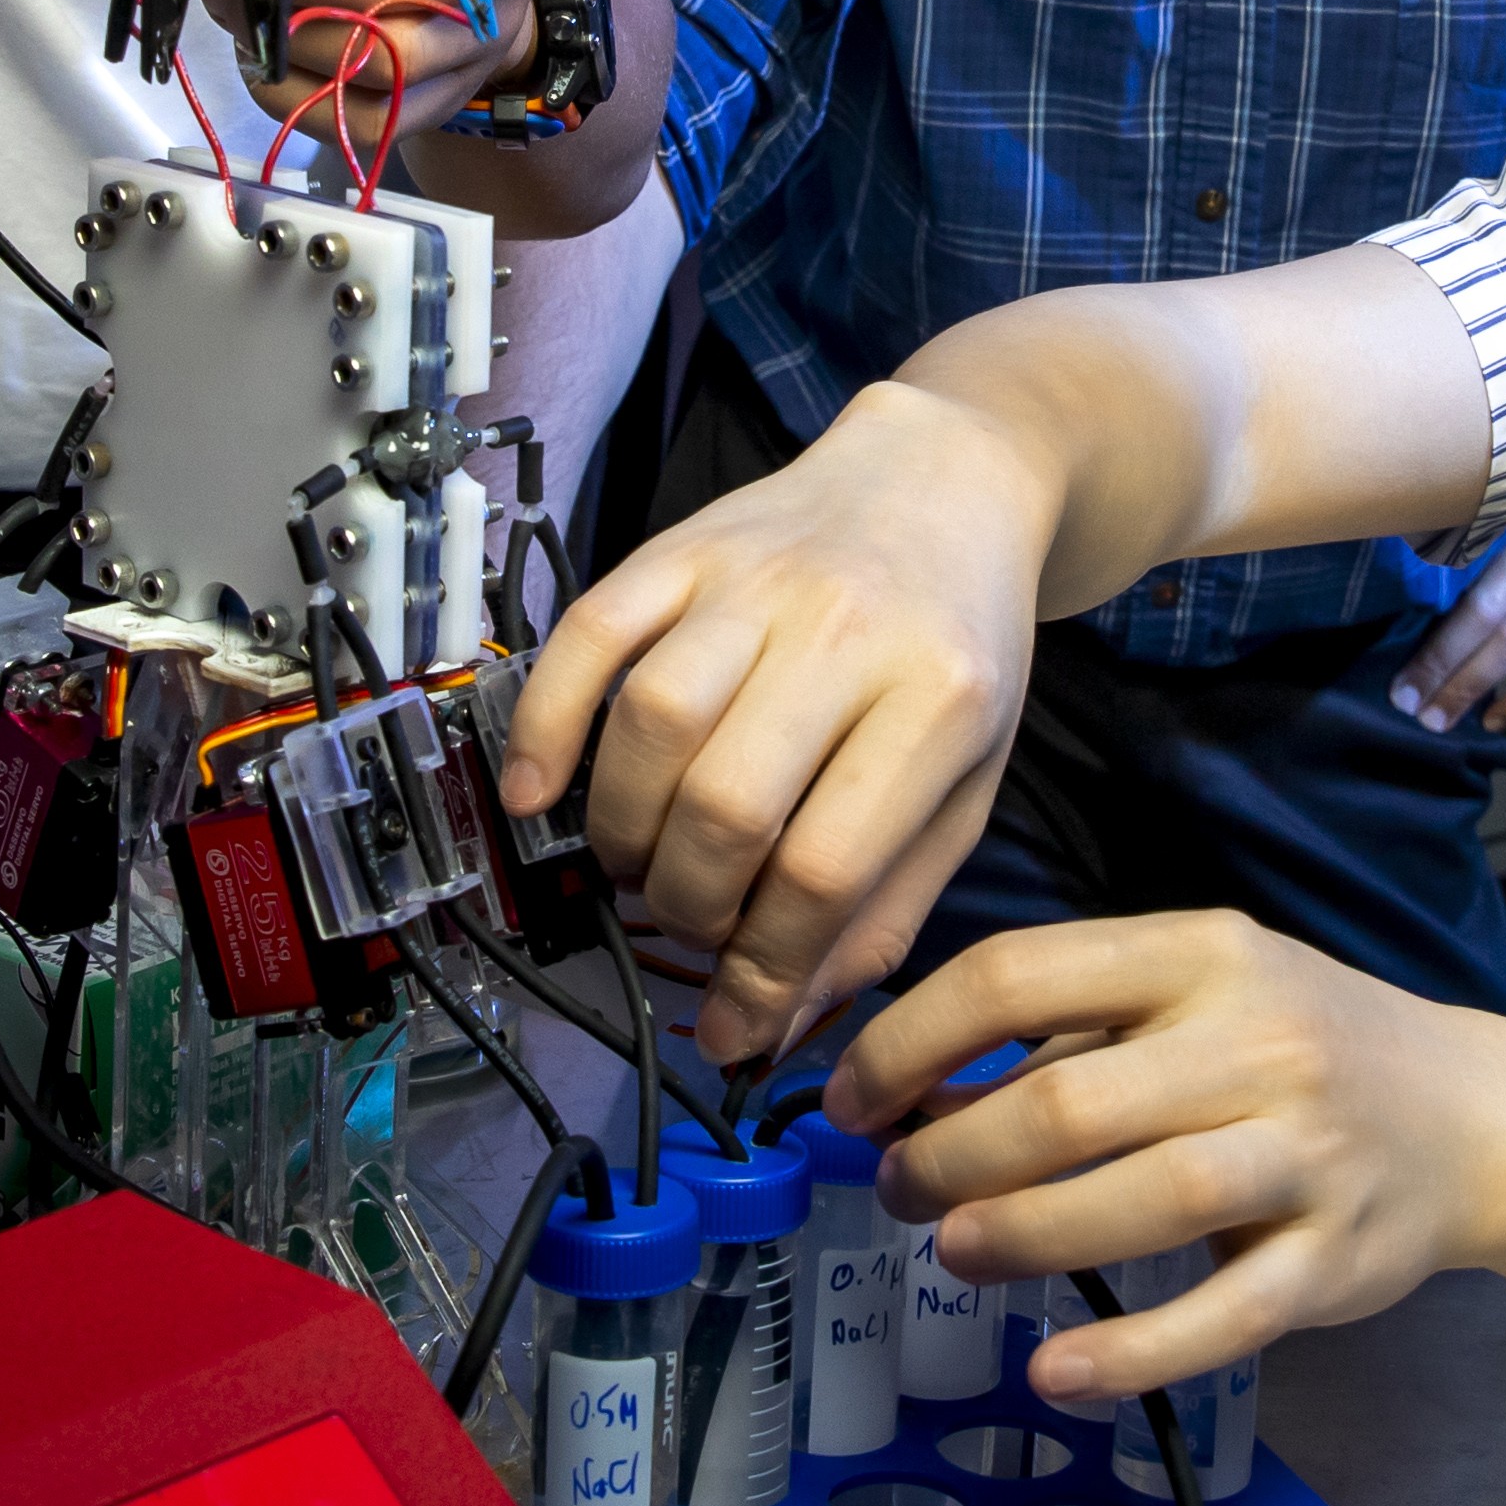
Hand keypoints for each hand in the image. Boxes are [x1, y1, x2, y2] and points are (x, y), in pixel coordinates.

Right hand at [498, 380, 1058, 1065]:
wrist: (946, 480)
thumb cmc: (959, 649)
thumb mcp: (968, 783)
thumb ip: (883, 908)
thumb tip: (777, 1019)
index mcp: (940, 702)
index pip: (825, 868)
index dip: (763, 971)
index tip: (733, 1026)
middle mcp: (846, 631)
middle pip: (728, 805)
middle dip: (689, 906)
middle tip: (690, 927)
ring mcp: (755, 579)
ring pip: (650, 723)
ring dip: (623, 830)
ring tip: (640, 864)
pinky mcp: (682, 544)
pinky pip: (586, 635)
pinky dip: (543, 723)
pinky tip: (536, 791)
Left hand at [828, 913, 1505, 1415]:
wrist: (1475, 1118)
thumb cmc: (1299, 1048)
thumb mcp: (1199, 989)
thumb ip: (1070, 1027)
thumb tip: (905, 1092)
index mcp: (1203, 952)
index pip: (1019, 974)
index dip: (909, 1041)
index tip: (849, 1100)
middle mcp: (1260, 1043)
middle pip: (1068, 1102)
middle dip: (950, 1155)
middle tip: (898, 1191)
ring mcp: (1307, 1156)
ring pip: (1144, 1201)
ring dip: (1022, 1236)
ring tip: (953, 1253)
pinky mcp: (1336, 1264)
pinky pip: (1223, 1317)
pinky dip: (1130, 1351)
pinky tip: (1054, 1371)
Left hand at [1391, 514, 1505, 733]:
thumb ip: (1497, 525)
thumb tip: (1431, 548)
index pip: (1476, 603)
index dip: (1438, 647)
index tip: (1403, 679)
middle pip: (1491, 629)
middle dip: (1446, 672)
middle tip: (1407, 706)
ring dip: (1479, 688)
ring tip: (1441, 720)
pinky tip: (1501, 717)